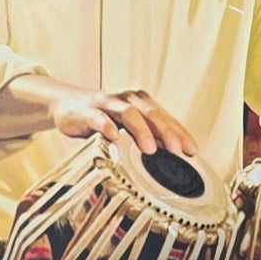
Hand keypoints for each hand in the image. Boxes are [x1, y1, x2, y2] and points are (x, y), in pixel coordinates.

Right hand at [0, 74, 204, 167]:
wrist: (68, 107)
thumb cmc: (102, 120)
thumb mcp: (127, 130)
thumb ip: (146, 139)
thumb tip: (171, 159)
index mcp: (141, 104)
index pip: (165, 118)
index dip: (180, 133)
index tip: (192, 151)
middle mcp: (127, 100)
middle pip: (151, 114)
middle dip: (166, 132)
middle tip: (177, 151)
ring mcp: (107, 104)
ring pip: (128, 114)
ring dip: (141, 131)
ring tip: (150, 149)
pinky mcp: (88, 111)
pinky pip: (99, 118)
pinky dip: (106, 126)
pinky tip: (114, 136)